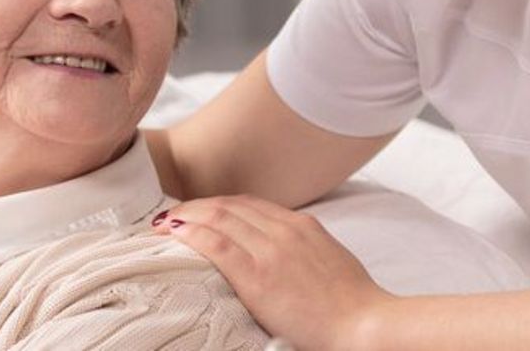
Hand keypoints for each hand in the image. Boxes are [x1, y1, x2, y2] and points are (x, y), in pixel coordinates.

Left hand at [154, 195, 392, 349]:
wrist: (364, 324)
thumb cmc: (352, 304)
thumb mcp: (329, 260)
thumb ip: (303, 250)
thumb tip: (285, 256)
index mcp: (302, 225)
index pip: (249, 204)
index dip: (219, 205)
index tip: (200, 212)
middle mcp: (284, 229)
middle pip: (229, 205)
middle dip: (197, 207)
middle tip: (174, 215)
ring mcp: (270, 250)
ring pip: (218, 217)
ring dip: (187, 216)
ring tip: (165, 223)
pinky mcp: (258, 275)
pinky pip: (216, 244)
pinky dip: (191, 233)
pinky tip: (174, 233)